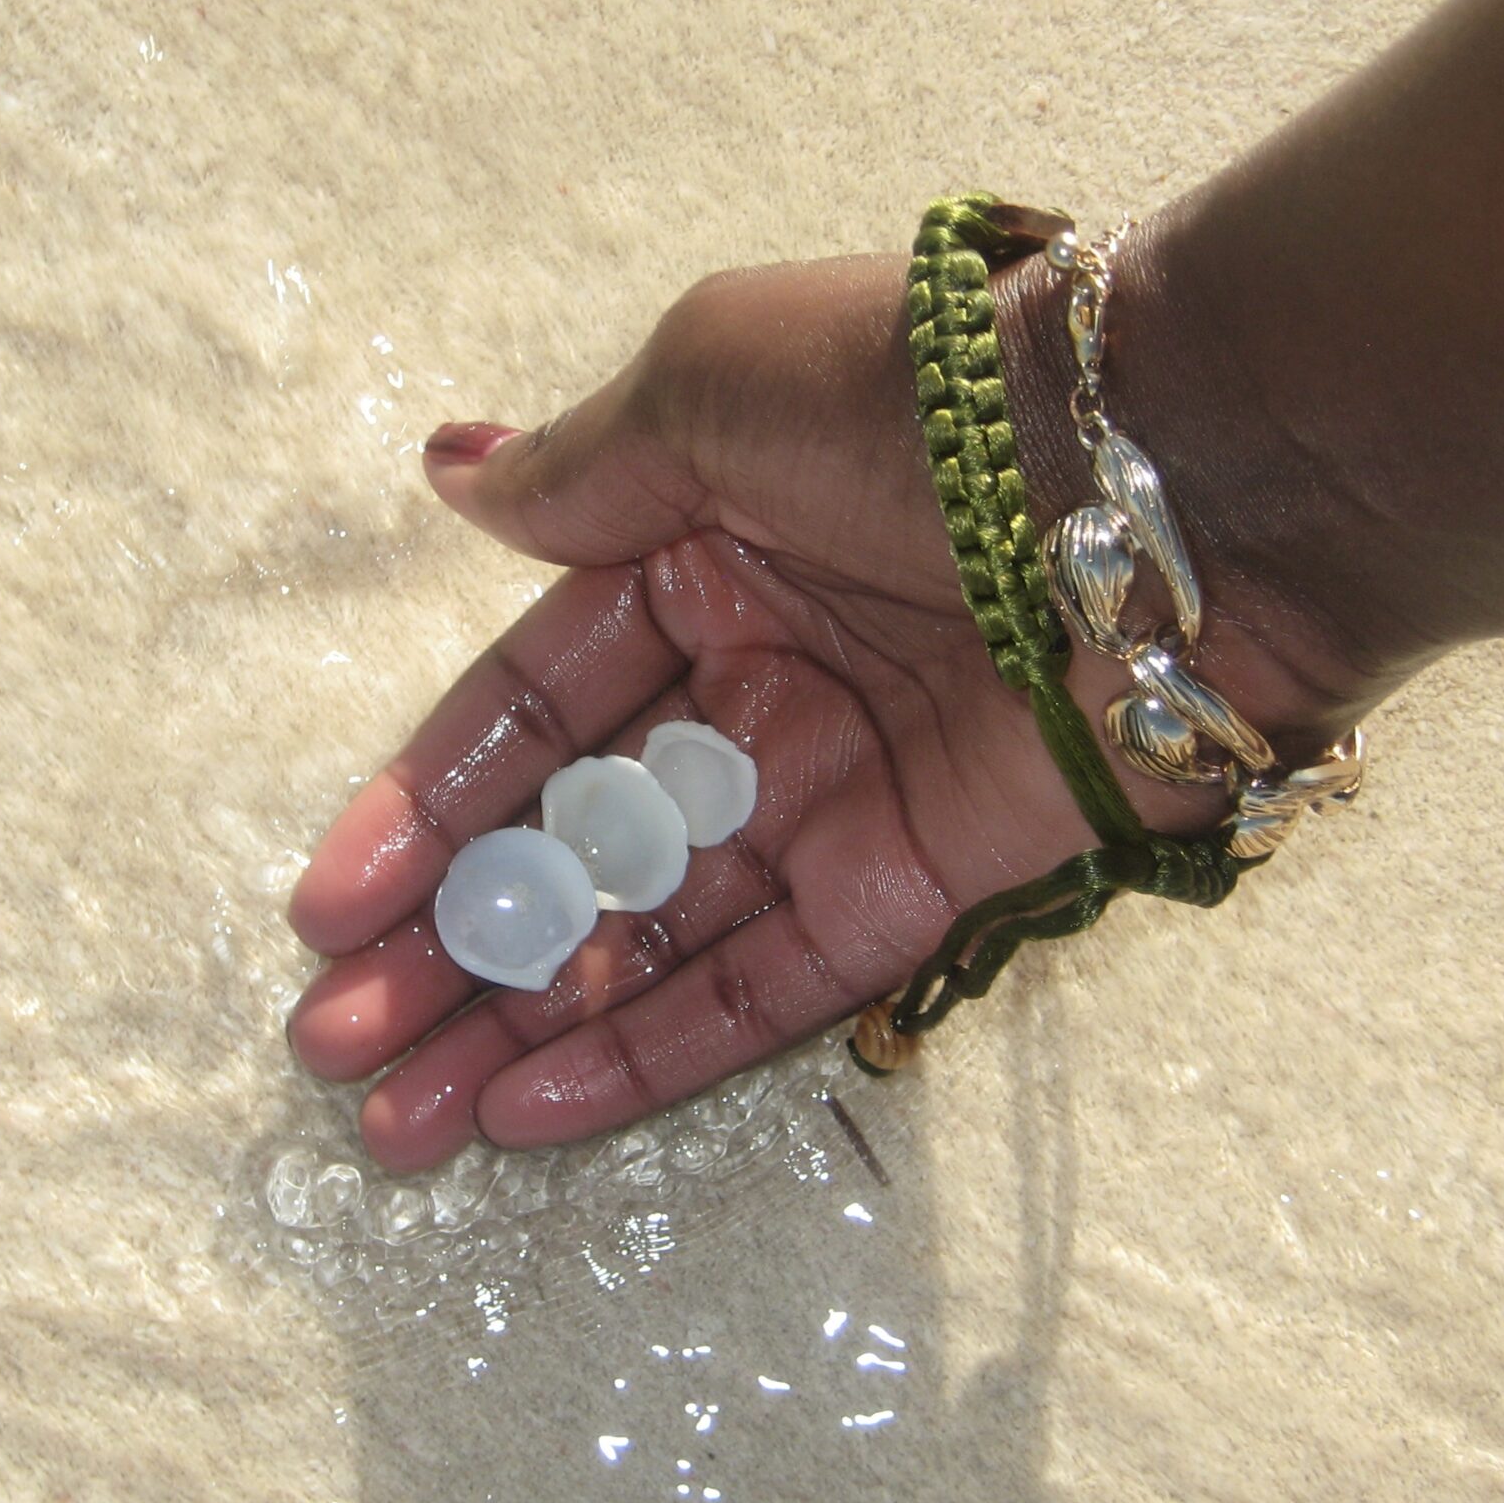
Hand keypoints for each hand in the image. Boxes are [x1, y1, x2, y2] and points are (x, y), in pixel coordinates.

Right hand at [285, 252, 1320, 1171]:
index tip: (329, 911)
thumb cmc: (924, 401)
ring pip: (650, 936)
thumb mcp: (718, 384)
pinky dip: (652, 1052)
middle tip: (334, 1051)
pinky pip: (766, 986)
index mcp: (701, 558)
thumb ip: (587, 473)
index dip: (428, 808)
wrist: (1174, 478)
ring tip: (394, 1117)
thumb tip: (457, 480)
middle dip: (452, 949)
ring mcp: (835, 798)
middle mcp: (758, 685)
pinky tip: (529, 1110)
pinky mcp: (918, 891)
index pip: (531, 706)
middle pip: (573, 844)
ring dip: (521, 1026)